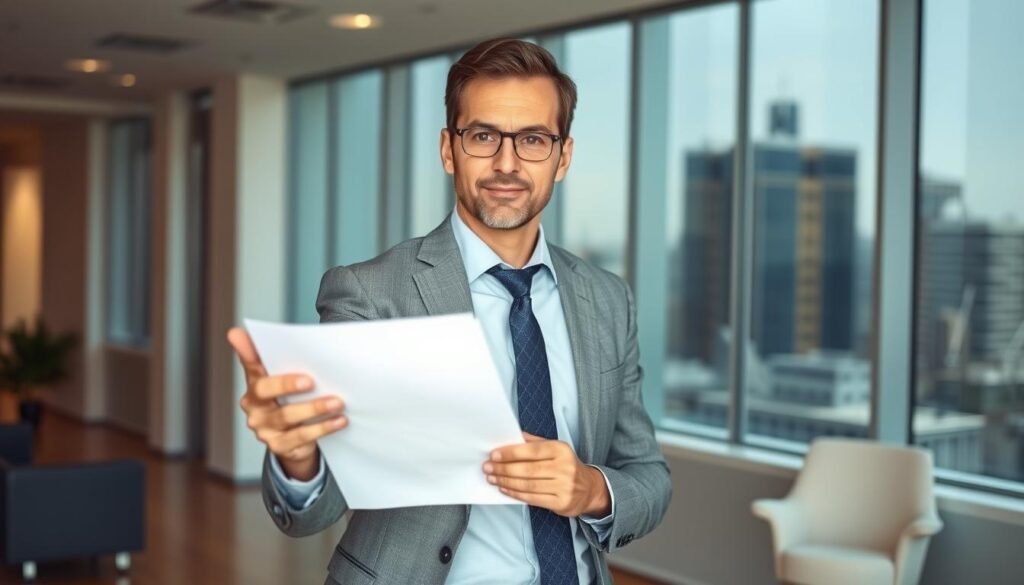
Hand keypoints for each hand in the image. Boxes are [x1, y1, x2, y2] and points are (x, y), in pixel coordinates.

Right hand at [227, 327, 347, 480]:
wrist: (296, 440)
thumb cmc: (292, 401)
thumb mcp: (289, 379)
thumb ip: (284, 358)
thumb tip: (256, 335)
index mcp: (255, 385)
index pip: (250, 364)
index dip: (246, 352)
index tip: (237, 335)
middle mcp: (254, 407)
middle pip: (266, 391)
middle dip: (287, 384)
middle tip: (311, 380)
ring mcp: (264, 428)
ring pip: (288, 416)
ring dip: (315, 408)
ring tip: (338, 402)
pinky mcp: (278, 446)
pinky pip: (302, 436)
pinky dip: (323, 428)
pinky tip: (340, 420)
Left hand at [484, 433, 610, 517]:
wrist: (589, 488)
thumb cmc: (565, 465)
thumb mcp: (554, 448)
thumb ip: (534, 442)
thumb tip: (511, 436)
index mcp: (561, 449)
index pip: (532, 450)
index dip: (511, 453)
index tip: (493, 454)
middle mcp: (564, 467)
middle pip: (527, 469)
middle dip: (504, 469)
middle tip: (487, 468)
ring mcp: (564, 487)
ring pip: (528, 485)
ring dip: (506, 482)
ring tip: (492, 479)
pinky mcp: (561, 502)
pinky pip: (533, 498)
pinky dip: (515, 494)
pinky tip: (505, 489)